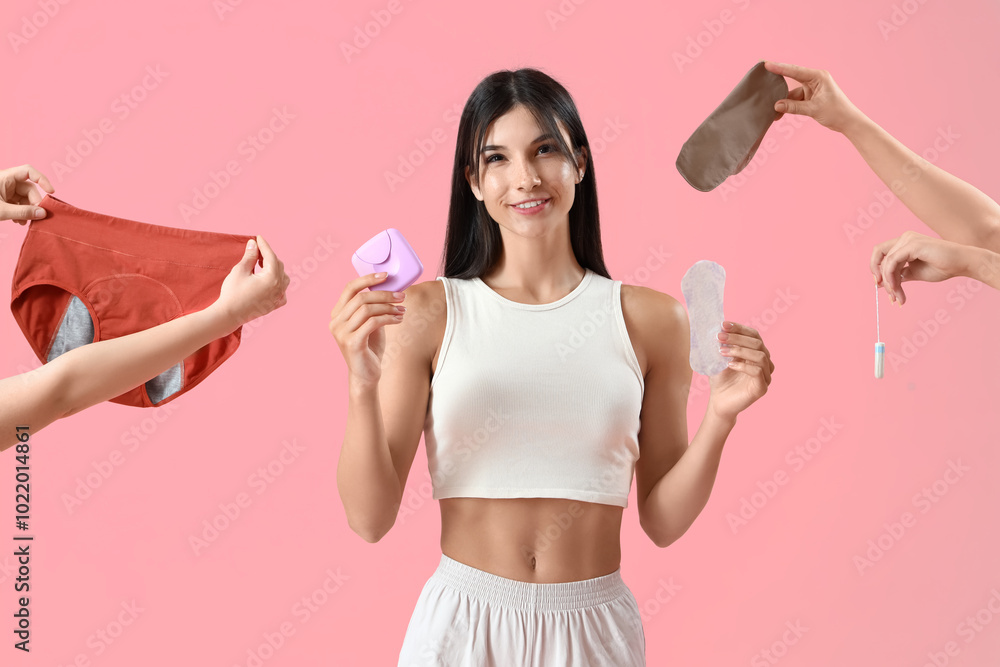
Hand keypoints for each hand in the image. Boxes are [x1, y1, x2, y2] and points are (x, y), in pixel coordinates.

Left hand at [0, 164, 53, 223]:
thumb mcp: (1, 211)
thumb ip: (23, 212)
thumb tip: (43, 213)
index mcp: (5, 178)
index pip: (28, 171)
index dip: (42, 179)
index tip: (50, 192)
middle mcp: (6, 182)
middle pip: (29, 188)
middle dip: (34, 203)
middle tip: (37, 216)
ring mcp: (5, 191)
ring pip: (24, 198)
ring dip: (28, 210)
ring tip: (24, 222)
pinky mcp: (3, 200)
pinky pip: (18, 204)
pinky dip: (21, 213)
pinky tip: (18, 222)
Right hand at [215, 236, 289, 328]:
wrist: (229, 315)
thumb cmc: (232, 293)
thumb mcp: (240, 271)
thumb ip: (250, 256)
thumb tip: (254, 244)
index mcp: (272, 278)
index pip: (271, 256)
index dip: (264, 245)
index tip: (258, 237)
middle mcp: (279, 288)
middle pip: (278, 265)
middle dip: (268, 256)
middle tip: (256, 251)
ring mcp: (278, 298)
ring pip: (283, 278)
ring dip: (274, 269)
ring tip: (261, 265)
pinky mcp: (274, 305)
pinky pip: (282, 292)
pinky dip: (278, 284)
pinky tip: (268, 282)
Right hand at [328, 272, 404, 388]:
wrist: (366, 375)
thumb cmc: (369, 348)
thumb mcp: (371, 323)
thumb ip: (374, 308)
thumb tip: (389, 288)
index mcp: (337, 314)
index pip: (349, 289)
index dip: (367, 279)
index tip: (385, 276)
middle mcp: (336, 322)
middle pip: (361, 298)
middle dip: (384, 295)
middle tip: (402, 296)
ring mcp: (341, 333)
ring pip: (367, 309)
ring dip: (388, 307)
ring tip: (402, 311)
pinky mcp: (352, 342)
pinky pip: (372, 323)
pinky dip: (388, 318)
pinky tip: (398, 320)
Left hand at [708, 321, 773, 422]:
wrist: (718, 402)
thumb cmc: (720, 379)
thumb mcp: (719, 357)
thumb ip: (721, 343)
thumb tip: (717, 325)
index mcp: (757, 352)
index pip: (754, 335)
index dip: (740, 328)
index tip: (723, 325)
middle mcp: (765, 362)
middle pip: (757, 343)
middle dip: (737, 338)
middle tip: (719, 337)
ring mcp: (766, 376)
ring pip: (760, 355)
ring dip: (739, 350)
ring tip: (722, 352)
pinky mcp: (762, 388)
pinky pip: (757, 371)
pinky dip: (743, 365)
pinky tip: (729, 365)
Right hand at [762, 62, 866, 133]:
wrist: (847, 121)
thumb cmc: (836, 112)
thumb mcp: (813, 109)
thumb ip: (794, 107)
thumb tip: (776, 106)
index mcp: (818, 77)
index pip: (795, 71)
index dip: (780, 68)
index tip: (767, 64)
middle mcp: (814, 79)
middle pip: (791, 79)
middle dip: (778, 82)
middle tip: (763, 80)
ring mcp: (812, 88)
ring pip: (791, 93)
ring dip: (783, 102)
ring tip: (772, 111)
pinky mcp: (810, 97)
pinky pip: (795, 100)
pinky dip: (788, 106)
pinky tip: (779, 114)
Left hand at [870, 230, 972, 304]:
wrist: (962, 264)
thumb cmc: (942, 267)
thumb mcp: (913, 273)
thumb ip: (897, 276)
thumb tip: (880, 284)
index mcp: (904, 242)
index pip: (880, 253)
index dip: (875, 269)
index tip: (880, 285)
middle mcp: (904, 238)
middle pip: (879, 257)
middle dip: (881, 278)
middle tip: (890, 296)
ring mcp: (908, 239)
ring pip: (886, 262)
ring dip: (889, 282)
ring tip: (897, 297)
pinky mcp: (913, 244)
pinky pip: (892, 262)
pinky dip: (891, 277)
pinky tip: (897, 288)